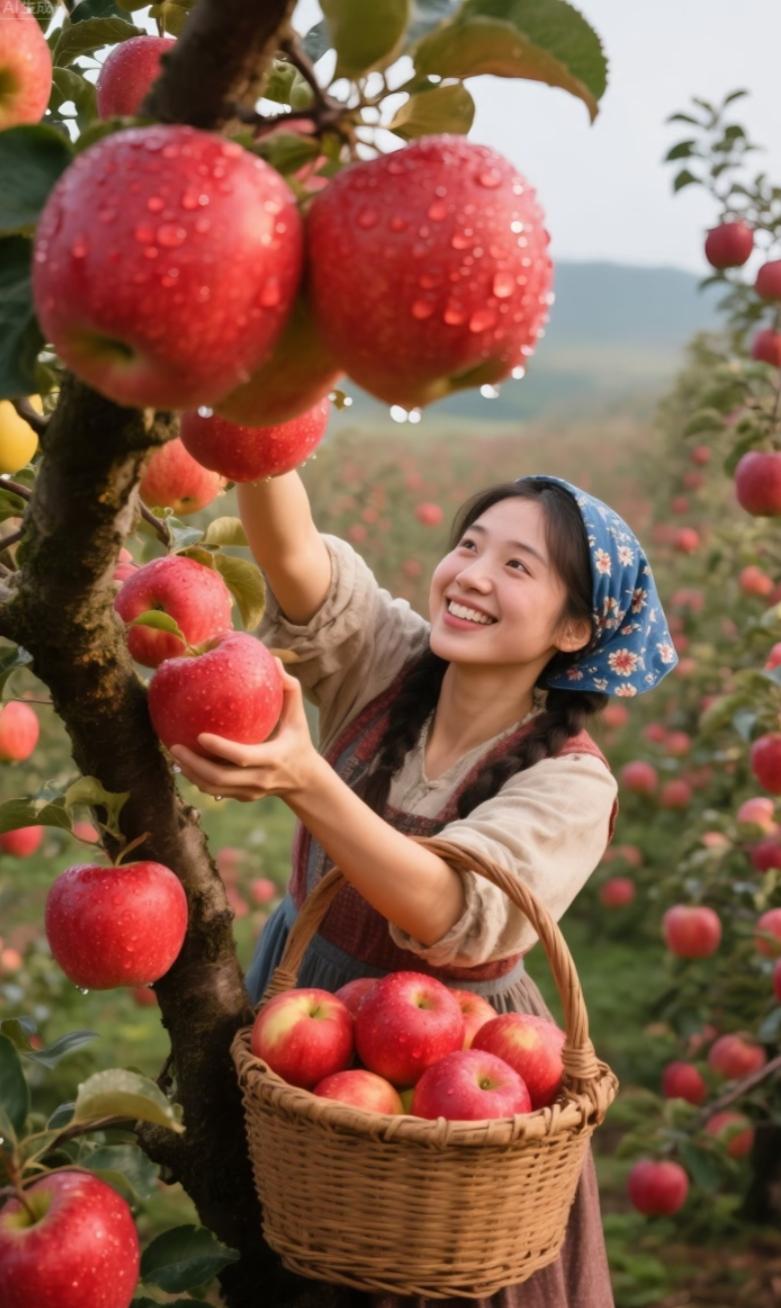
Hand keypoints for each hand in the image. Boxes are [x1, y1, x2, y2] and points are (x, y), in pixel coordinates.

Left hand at [169, 665, 319, 803]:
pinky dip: (197, 779)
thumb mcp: (298, 716)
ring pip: (213, 788)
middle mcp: (260, 779)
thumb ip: (290, 689)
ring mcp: (250, 791)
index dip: (220, 748)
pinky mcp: (243, 797)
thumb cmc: (298, 739)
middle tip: (174, 746)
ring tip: (174, 753)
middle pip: (220, 777)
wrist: (304, 780)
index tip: (200, 734)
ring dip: (190, 773)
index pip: (243, 756)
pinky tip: (184, 764)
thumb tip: (275, 661)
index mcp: (273, 758)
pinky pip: (215, 791)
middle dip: (193, 764)